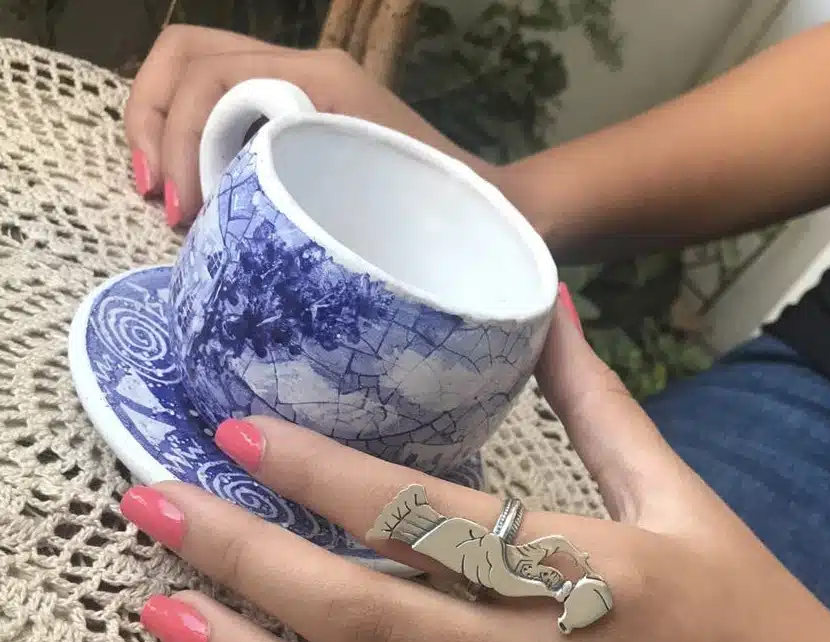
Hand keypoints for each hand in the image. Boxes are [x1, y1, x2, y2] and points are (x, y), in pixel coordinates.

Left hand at [119, 293, 829, 641]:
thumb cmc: (743, 605)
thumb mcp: (678, 493)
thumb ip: (599, 400)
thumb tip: (551, 300)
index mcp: (598, 571)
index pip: (433, 516)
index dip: (326, 474)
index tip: (238, 429)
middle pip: (372, 616)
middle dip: (248, 559)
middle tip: (151, 504)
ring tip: (162, 614)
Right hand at [125, 24, 491, 227]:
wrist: (487, 207)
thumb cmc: (438, 210)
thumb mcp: (360, 197)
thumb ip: (283, 182)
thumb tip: (209, 206)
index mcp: (318, 76)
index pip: (208, 72)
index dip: (175, 138)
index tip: (180, 209)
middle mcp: (304, 65)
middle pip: (187, 54)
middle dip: (153, 122)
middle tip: (157, 194)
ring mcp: (302, 82)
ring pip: (197, 72)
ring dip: (164, 128)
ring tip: (166, 195)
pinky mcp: (301, 111)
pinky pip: (224, 104)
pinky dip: (191, 140)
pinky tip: (195, 189)